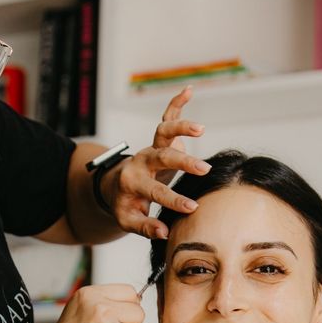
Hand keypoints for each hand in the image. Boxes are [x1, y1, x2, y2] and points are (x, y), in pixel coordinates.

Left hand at [105, 86, 210, 238]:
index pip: (155, 191)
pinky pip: (167, 116)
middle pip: (162, 157)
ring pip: (164, 131)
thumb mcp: (128, 220)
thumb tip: (164, 232)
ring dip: (182, 127)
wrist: (117, 184)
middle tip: (204, 170)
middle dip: (183, 162)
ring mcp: (151, 147)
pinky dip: (177, 103)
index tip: (193, 207)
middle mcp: (142, 160)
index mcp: (133, 182)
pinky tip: (189, 90)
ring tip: (201, 129)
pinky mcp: (158, 139)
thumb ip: (146, 227)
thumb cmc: (125, 204)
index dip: (174, 200)